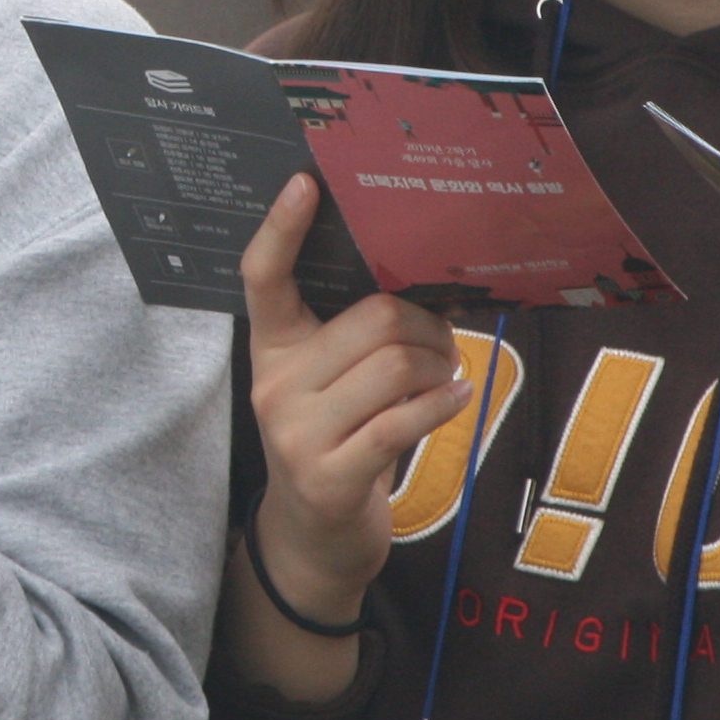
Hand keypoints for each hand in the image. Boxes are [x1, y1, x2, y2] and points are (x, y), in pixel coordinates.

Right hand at [240, 175, 468, 629]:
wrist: (315, 537)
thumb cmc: (337, 441)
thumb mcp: (328, 384)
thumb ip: (356, 339)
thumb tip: (429, 289)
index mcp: (271, 348)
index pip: (262, 276)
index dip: (281, 228)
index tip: (305, 182)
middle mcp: (274, 384)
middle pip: (370, 320)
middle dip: (427, 325)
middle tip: (443, 341)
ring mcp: (296, 433)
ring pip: (394, 366)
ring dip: (439, 366)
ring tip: (446, 374)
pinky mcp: (328, 475)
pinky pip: (402, 420)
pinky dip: (442, 403)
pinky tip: (457, 397)